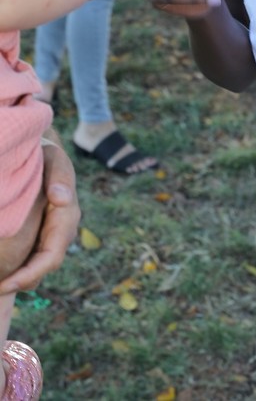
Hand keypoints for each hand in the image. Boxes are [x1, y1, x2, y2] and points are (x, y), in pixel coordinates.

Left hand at [0, 137, 79, 293]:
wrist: (42, 154)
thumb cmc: (46, 157)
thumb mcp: (54, 159)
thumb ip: (60, 175)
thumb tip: (61, 198)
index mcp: (67, 216)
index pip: (52, 255)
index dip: (30, 273)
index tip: (6, 283)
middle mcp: (62, 230)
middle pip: (44, 266)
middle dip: (21, 281)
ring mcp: (52, 233)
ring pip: (38, 265)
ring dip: (20, 278)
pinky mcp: (41, 233)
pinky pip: (32, 257)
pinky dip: (19, 267)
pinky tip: (1, 271)